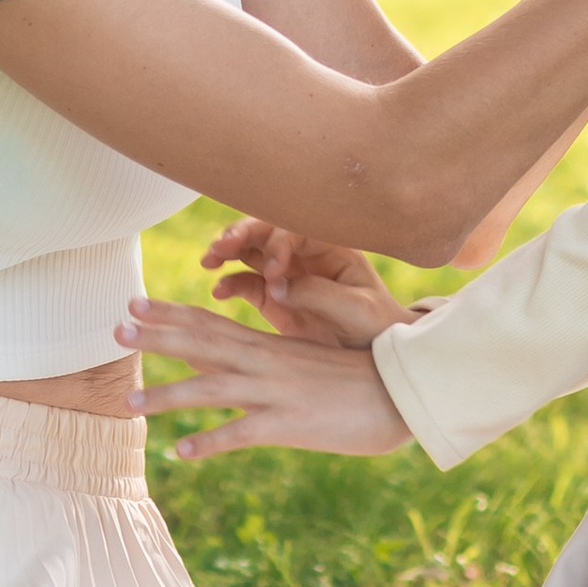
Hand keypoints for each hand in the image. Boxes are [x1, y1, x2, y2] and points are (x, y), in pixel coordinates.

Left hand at [118, 299, 410, 460]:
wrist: (400, 393)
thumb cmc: (353, 378)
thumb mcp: (303, 361)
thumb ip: (258, 361)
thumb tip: (213, 362)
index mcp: (269, 346)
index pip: (209, 324)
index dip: (169, 314)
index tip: (132, 304)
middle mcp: (266, 363)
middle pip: (203, 345)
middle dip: (157, 337)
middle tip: (114, 328)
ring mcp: (276, 393)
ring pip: (212, 390)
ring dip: (169, 395)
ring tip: (130, 403)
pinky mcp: (290, 425)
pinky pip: (243, 434)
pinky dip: (211, 441)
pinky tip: (181, 451)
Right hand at [196, 219, 401, 348]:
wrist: (377, 356)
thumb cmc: (375, 325)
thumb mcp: (356, 309)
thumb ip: (319, 294)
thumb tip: (276, 285)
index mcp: (331, 245)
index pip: (295, 230)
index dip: (278, 244)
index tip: (273, 272)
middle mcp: (305, 253)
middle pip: (267, 231)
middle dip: (242, 234)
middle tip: (221, 247)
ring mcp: (287, 274)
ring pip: (251, 252)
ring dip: (228, 251)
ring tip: (210, 260)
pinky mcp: (273, 299)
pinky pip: (246, 284)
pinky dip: (230, 283)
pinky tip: (218, 290)